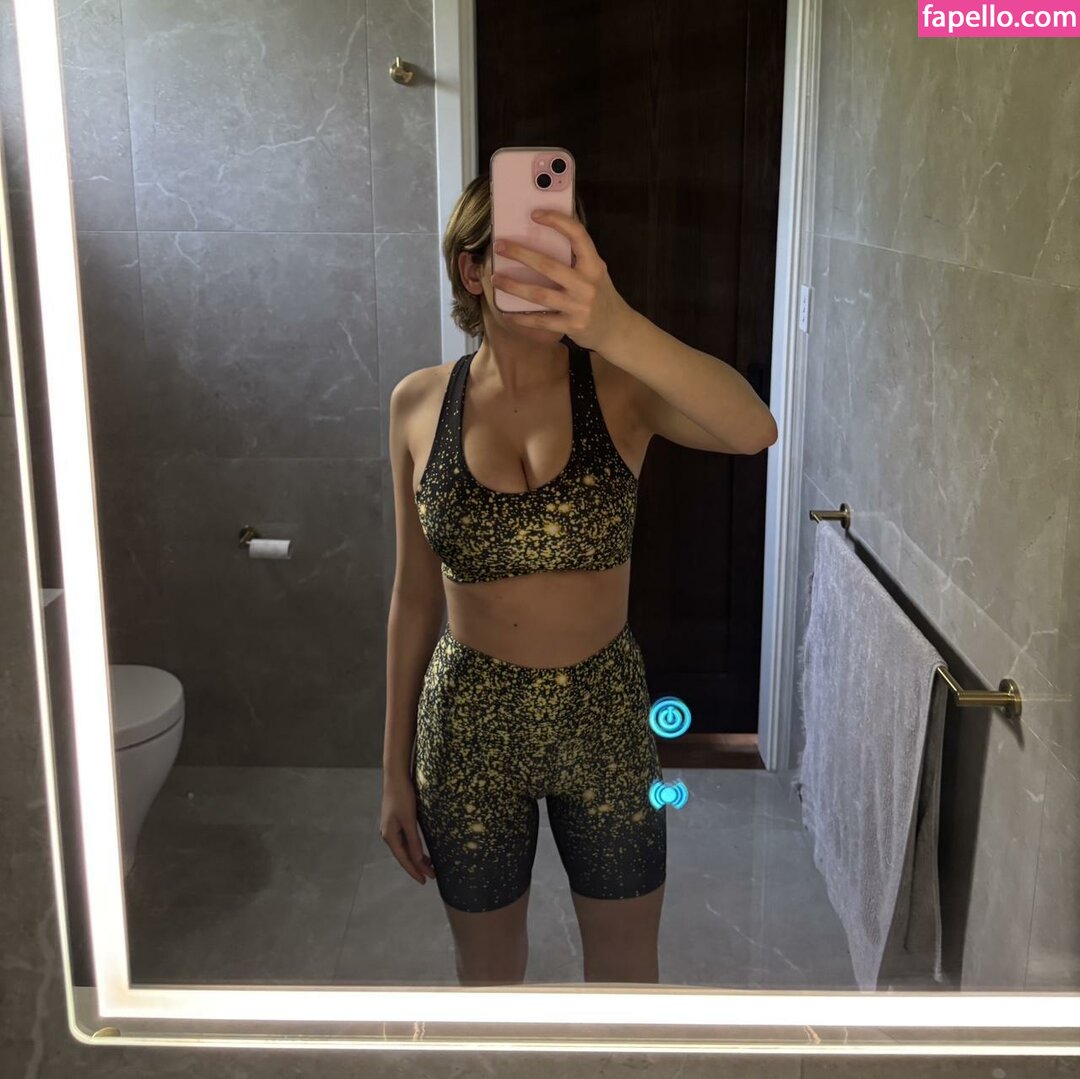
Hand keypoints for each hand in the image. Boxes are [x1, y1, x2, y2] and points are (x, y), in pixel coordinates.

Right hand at [380, 774, 435, 884]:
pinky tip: (421, 851)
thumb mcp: (409, 820)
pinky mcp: (395, 822)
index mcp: (390, 836)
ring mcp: (391, 828)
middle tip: (432, 876)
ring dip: (416, 857)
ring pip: (405, 848)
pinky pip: (405, 840)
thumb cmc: (403, 797)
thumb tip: (417, 859)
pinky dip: (414, 847)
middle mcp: (388, 835)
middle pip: (404, 855)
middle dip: (417, 866)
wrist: (395, 778)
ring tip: (430, 866)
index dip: (414, 870)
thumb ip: (413, 840)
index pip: (403, 859)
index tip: (424, 881)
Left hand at [490, 209, 634, 353]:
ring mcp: (579, 306)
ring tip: (496, 279)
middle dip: (520, 254)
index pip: (577, 235)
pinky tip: (508, 313)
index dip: (556, 221)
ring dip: (514, 286)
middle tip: (499, 246)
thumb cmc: (601, 297)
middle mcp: (587, 284)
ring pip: (539, 294)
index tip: (534, 214)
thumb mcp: (596, 273)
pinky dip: (522, 317)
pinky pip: (541, 320)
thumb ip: (577, 259)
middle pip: (548, 265)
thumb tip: (545, 237)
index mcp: (594, 265)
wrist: (617, 330)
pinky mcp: (572, 326)